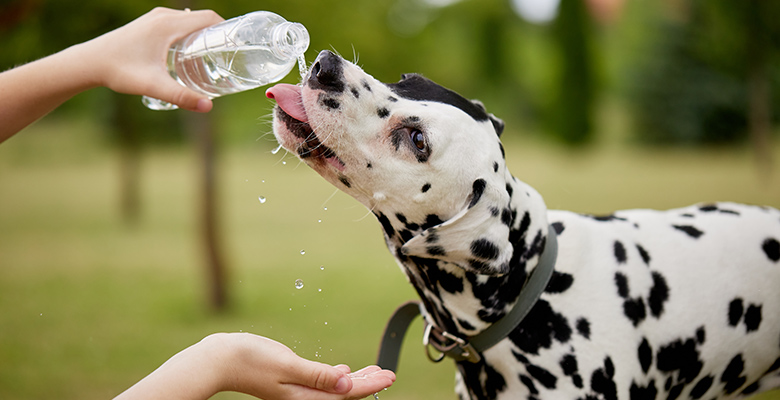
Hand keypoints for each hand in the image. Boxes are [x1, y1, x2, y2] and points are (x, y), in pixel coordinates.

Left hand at [0, 7, 224, 141]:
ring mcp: (154, 19)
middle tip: (230, 57)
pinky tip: (190, 53)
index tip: (238, 46)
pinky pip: (177, 24)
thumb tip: (208, 108)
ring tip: (214, 57)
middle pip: (201, 18)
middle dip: (218, 35)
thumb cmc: (119, 71)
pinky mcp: (148, 25)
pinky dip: (189, 34)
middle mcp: (163, 16)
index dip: (227, 29)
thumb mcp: (153, 86)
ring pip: (189, 21)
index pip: (208, 17)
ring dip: (203, 34)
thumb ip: (181, 97)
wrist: (89, 62)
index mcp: (168, 24)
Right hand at [114, 333, 395, 399]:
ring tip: (374, 373)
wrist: (218, 359)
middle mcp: (302, 398)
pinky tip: (343, 372)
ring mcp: (295, 391)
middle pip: (343, 394)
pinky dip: (337, 378)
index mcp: (304, 397)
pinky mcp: (289, 382)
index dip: (370, 385)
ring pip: (334, 389)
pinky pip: (321, 384)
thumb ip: (318, 376)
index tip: (390, 375)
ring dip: (355, 381)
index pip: (346, 394)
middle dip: (367, 384)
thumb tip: (347, 383)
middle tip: (389, 374)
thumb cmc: (250, 359)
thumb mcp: (288, 365)